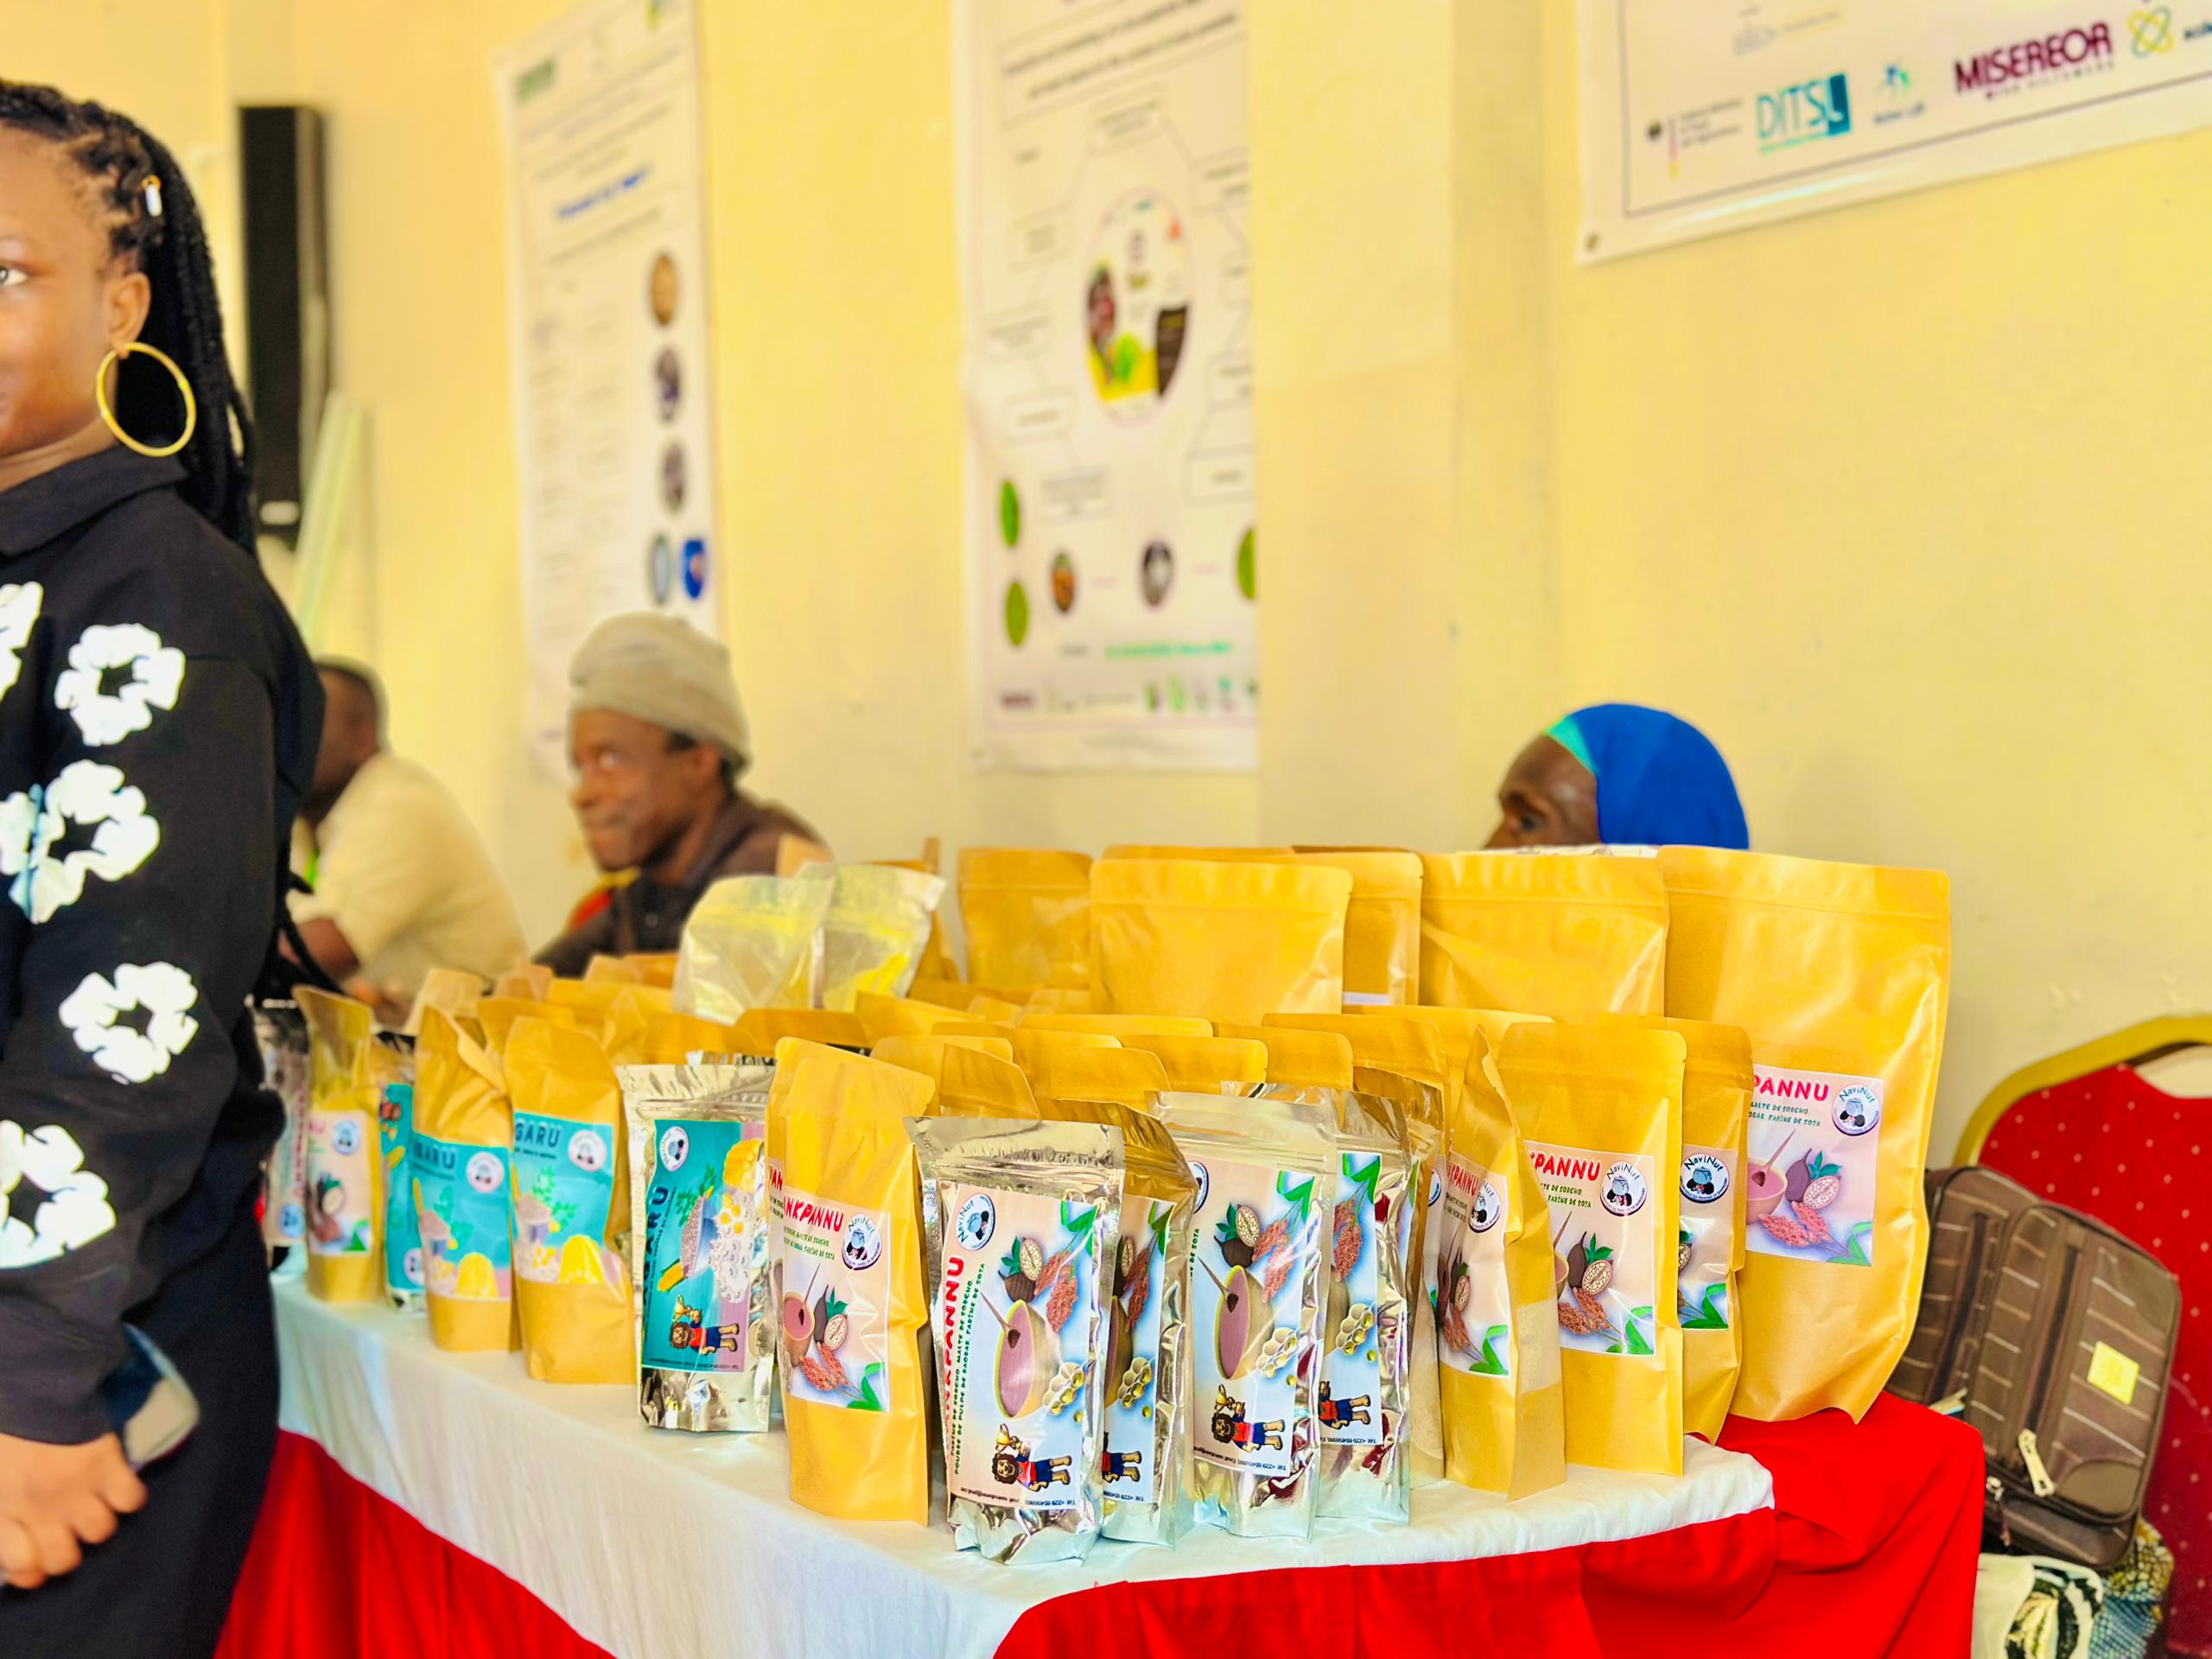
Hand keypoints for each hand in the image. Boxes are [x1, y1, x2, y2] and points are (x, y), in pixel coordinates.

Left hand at [0, 1432, 142, 1589]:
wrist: (31, 1384)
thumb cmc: (3, 1430)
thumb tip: (11, 1540)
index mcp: (3, 1511)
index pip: (23, 1567)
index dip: (31, 1570)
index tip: (36, 1556)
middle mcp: (40, 1511)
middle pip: (65, 1560)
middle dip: (66, 1550)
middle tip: (66, 1529)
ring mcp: (77, 1491)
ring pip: (100, 1532)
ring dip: (97, 1520)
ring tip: (92, 1504)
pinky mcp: (108, 1467)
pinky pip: (131, 1501)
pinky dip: (128, 1496)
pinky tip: (116, 1485)